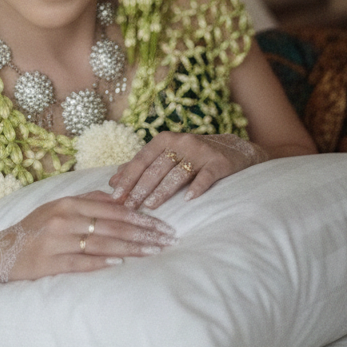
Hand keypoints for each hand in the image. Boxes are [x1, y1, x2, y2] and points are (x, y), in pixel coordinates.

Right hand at [0, 190, 175, 305]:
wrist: (0, 253)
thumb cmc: (35, 230)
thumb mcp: (57, 207)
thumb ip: (87, 201)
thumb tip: (119, 197)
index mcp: (68, 203)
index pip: (113, 209)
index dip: (140, 216)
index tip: (162, 224)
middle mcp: (63, 219)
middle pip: (112, 226)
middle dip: (143, 233)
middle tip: (167, 239)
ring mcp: (56, 241)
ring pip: (102, 243)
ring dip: (132, 248)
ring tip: (155, 252)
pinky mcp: (50, 263)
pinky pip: (81, 262)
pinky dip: (103, 262)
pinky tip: (122, 263)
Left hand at [108, 133, 267, 209]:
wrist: (233, 150)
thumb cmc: (193, 156)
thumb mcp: (166, 156)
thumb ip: (141, 167)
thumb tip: (112, 181)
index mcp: (165, 139)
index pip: (142, 159)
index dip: (127, 177)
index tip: (115, 195)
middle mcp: (182, 142)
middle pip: (157, 167)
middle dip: (141, 188)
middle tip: (128, 207)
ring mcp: (201, 152)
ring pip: (177, 173)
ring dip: (163, 190)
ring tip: (151, 206)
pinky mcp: (219, 163)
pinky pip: (206, 176)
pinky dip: (197, 187)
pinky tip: (188, 200)